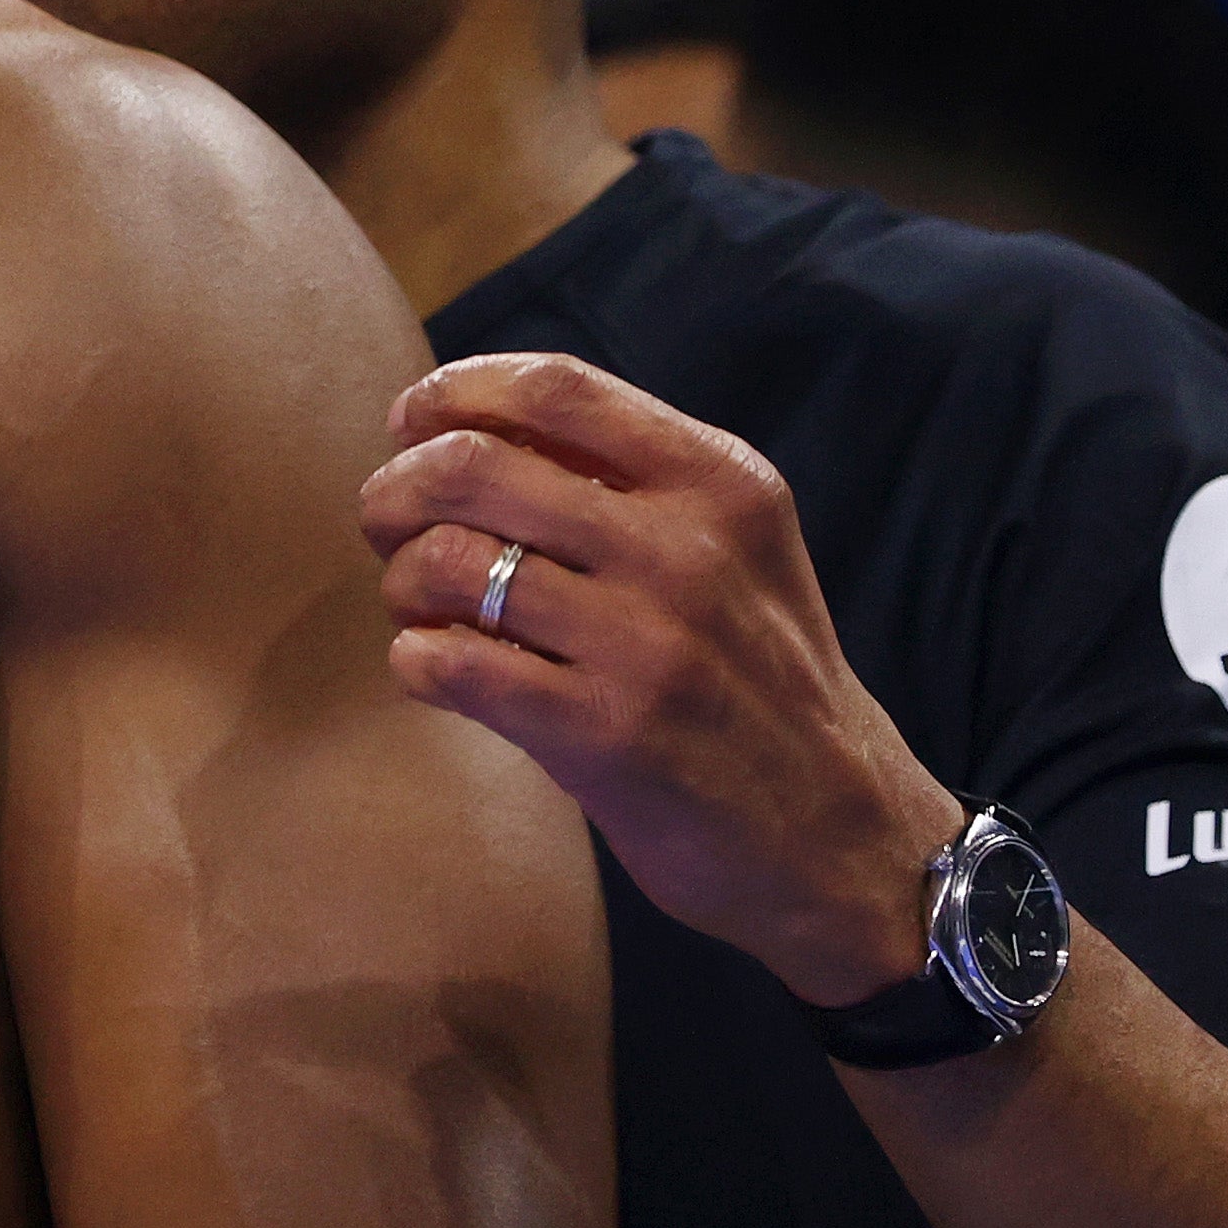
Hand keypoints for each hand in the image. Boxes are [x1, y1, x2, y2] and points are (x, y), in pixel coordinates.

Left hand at [359, 350, 962, 1009]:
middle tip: (383, 523)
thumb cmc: (757, 678)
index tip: (410, 422)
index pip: (553, 388)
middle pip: (474, 464)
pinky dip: (414, 659)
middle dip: (397, 488)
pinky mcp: (604, 735)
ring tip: (415, 606)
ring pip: (449, 563)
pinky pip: (450, 664)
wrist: (843, 838)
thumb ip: (632, 481)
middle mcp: (687, 549)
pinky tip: (432, 669)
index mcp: (720, 482)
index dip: (454, 392)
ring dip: (401, 581)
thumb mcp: (736, 549)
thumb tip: (467, 424)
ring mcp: (646, 643)